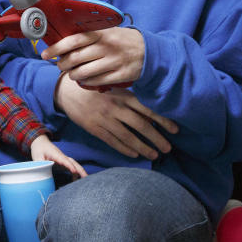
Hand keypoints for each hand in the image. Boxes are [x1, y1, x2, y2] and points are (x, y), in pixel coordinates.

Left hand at [29, 135, 86, 178]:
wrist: (41, 142)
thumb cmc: (39, 149)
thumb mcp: (37, 157)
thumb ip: (40, 165)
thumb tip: (41, 174)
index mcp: (55, 154)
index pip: (63, 160)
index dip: (69, 165)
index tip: (74, 171)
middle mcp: (62, 156)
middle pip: (73, 162)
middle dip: (80, 169)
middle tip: (86, 177)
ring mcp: (64, 159)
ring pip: (74, 164)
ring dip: (80, 171)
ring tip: (85, 179)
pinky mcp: (63, 162)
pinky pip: (71, 166)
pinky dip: (75, 172)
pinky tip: (75, 180)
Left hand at [41, 27, 144, 89]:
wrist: (148, 51)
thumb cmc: (121, 40)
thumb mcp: (107, 30)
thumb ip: (87, 34)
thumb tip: (62, 40)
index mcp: (101, 33)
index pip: (73, 40)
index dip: (56, 48)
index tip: (45, 54)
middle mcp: (106, 47)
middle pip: (75, 58)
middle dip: (62, 64)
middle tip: (59, 65)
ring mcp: (114, 62)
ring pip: (83, 72)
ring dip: (72, 74)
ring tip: (71, 73)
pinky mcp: (120, 75)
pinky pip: (96, 82)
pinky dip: (86, 82)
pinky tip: (84, 79)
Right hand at [55, 74, 177, 159]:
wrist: (66, 90)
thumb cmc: (94, 87)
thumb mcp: (113, 87)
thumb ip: (129, 98)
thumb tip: (151, 110)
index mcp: (123, 95)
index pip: (148, 110)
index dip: (163, 121)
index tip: (175, 130)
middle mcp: (115, 108)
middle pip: (141, 126)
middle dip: (157, 138)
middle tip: (168, 148)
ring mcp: (104, 119)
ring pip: (128, 137)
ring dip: (143, 147)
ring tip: (154, 154)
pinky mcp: (94, 128)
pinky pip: (113, 141)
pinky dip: (125, 149)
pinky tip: (134, 155)